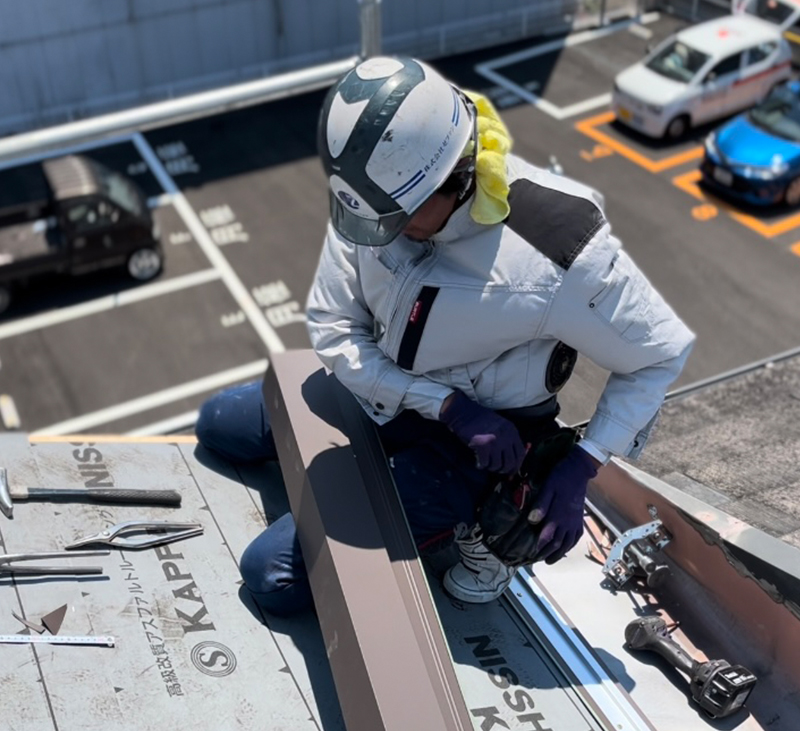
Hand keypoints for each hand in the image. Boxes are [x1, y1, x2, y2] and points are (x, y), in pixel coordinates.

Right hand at [439, 391, 524, 473]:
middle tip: (495, 469)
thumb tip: (511, 461)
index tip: (510, 471)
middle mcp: (506, 436)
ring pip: (497, 465)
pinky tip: (478, 462)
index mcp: (512, 431)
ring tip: (485, 463)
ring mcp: (495, 441)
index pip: (520, 454)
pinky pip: (485, 463)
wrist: (464, 412)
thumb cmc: (480, 421)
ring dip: (490, 467)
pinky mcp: (483, 445)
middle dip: (503, 470)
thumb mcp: (500, 427)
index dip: (516, 465)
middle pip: (510, 462)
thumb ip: (507, 440)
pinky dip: (481, 465)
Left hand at [527, 444, 597, 563]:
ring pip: (567, 543)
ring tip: (550, 560)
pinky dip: (571, 545)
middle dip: (547, 554)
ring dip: (559, 554)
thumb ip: (540, 505)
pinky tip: (566, 547)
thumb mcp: (547, 488)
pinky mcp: (580, 519)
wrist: (579, 471)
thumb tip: (531, 521)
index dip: (539, 547)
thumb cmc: (560, 477)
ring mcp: (575, 521)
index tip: (530, 554)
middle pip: (557, 544)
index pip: (547, 537)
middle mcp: (567, 522)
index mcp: (558, 516)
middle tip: (537, 560)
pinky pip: (576, 537)